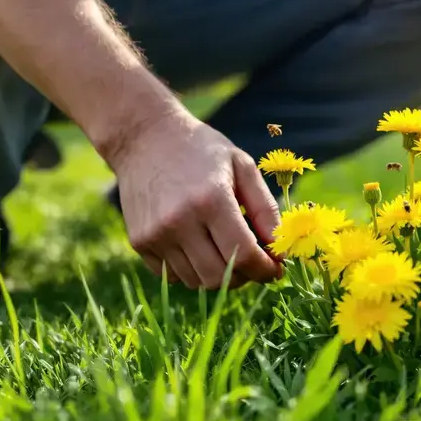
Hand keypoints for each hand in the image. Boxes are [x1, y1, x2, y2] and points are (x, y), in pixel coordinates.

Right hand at [108, 110, 281, 289]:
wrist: (144, 138)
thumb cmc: (201, 150)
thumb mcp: (242, 166)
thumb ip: (266, 209)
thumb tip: (280, 252)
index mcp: (211, 200)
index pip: (245, 255)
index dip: (265, 269)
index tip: (275, 269)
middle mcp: (180, 221)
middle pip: (220, 277)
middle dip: (244, 276)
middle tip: (252, 261)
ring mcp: (156, 234)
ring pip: (197, 282)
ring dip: (218, 274)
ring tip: (224, 248)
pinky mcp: (139, 242)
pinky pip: (173, 276)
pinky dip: (192, 270)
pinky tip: (198, 246)